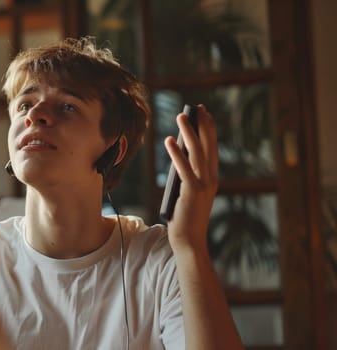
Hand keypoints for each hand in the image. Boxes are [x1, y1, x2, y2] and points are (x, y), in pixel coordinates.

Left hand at [165, 105, 218, 252]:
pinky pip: (183, 167)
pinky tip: (170, 140)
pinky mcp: (191, 191)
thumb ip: (186, 174)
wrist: (189, 240)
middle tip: (197, 108)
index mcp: (212, 179)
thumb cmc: (186, 217)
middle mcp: (211, 179)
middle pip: (208, 146)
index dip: (209, 130)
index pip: (212, 149)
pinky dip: (176, 153)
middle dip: (202, 125)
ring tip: (180, 116)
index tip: (205, 114)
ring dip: (188, 132)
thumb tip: (178, 152)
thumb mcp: (187, 191)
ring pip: (197, 153)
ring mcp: (202, 185)